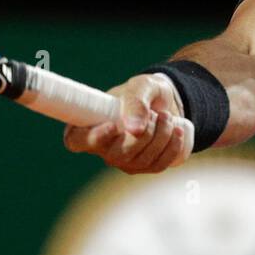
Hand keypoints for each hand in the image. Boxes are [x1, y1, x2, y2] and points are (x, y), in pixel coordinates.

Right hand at [62, 73, 192, 173]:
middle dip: (144, 133)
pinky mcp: (144, 167)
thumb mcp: (141, 86)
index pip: (76, 141)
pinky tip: (177, 131)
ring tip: (167, 116)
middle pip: (117, 154)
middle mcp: (102, 148)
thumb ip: (136, 101)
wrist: (166, 102)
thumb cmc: (144, 92)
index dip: (92, 138)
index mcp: (89, 125)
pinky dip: (172, 147)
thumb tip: (134, 129)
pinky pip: (158, 165)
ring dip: (161, 137)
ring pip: (141, 160)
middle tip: (156, 113)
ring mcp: (123, 161)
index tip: (113, 125)